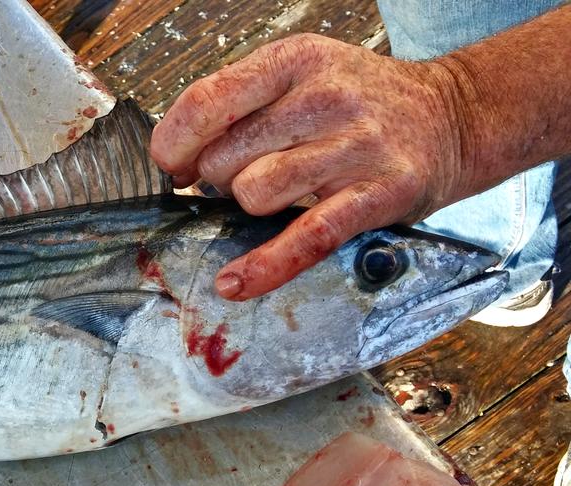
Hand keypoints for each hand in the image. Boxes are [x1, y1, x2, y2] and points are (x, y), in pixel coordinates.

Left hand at [151, 34, 465, 299]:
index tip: (175, 163)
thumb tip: (177, 158)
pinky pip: (305, 237)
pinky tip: (235, 282)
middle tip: (242, 172)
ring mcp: (355, 146)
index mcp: (294, 61)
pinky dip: (265, 266)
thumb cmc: (358, 101)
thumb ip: (237, 103)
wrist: (452, 117)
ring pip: (255, 193)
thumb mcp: (299, 74)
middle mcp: (325, 97)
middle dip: (218, 176)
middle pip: (224, 157)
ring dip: (250, 204)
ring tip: (277, 192)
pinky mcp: (378, 194)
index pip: (205, 102)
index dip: (175, 143)